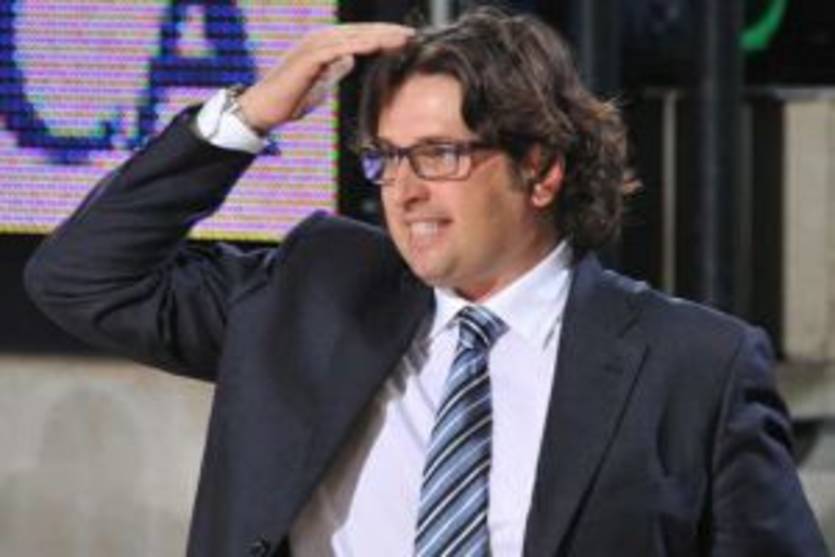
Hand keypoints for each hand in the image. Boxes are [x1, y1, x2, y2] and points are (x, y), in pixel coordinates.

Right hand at [238, 23, 413, 131]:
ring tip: (402, 38)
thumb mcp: (322, 82)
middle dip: (386, 32)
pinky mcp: (310, 57)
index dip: (382, 36)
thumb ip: (335, 70)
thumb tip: (349, 60)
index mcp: (324, 45)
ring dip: (379, 35)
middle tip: (411, 34)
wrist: (266, 108)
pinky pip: (340, 47)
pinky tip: (378, 45)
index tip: (405, 39)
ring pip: (353, 36)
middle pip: (359, 31)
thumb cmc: (292, 98)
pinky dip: (360, 45)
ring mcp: (313, 46)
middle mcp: (319, 39)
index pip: (358, 36)